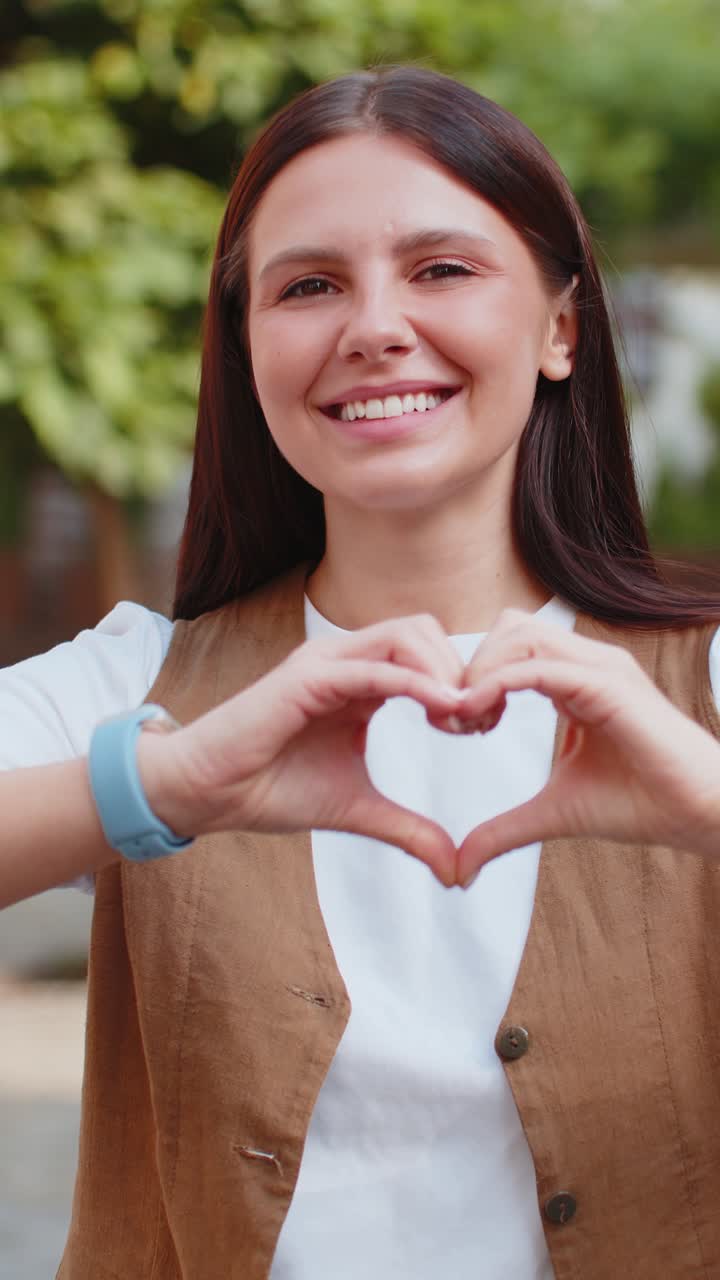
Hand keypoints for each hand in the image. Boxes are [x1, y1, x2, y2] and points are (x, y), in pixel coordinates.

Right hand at [139, 616, 465, 884]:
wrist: (211, 794)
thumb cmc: (273, 790)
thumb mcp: (359, 811)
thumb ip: (409, 830)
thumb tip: (455, 869)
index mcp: (362, 681)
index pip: (428, 654)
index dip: (463, 683)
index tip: (483, 726)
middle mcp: (347, 661)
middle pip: (426, 631)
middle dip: (462, 670)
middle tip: (477, 721)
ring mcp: (326, 662)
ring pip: (406, 634)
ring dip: (443, 669)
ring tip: (459, 718)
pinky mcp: (308, 676)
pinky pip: (373, 666)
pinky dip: (413, 681)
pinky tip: (440, 710)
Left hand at [454, 610, 719, 885]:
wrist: (699, 814)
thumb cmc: (641, 804)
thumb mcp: (554, 814)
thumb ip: (504, 830)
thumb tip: (459, 868)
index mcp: (575, 678)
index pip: (509, 647)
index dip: (471, 677)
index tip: (452, 724)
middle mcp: (587, 662)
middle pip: (508, 628)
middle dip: (470, 666)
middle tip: (457, 720)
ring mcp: (600, 667)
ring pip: (518, 634)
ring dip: (480, 672)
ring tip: (470, 721)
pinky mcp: (608, 685)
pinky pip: (538, 666)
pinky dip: (498, 684)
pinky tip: (482, 718)